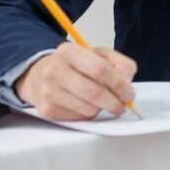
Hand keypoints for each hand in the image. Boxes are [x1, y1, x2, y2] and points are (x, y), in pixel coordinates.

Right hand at [14, 42, 137, 119]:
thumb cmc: (76, 65)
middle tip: (122, 106)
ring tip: (101, 101)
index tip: (128, 93)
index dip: (118, 84)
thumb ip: (119, 64)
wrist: (41, 75)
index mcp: (69, 51)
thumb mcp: (99, 55)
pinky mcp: (46, 109)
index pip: (100, 69)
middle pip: (93, 92)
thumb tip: (127, 83)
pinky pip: (77, 118)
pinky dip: (87, 115)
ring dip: (101, 109)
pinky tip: (85, 105)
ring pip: (87, 109)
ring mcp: (48, 91)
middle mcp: (55, 70)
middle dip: (113, 102)